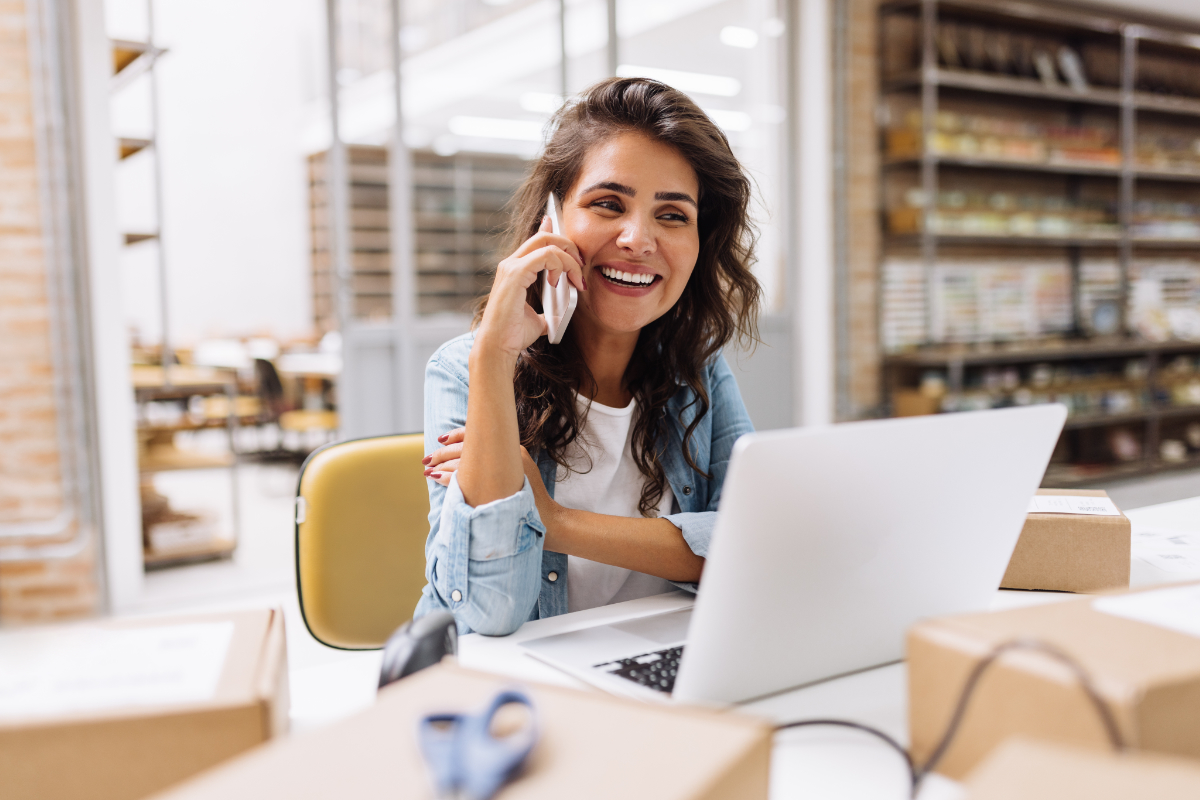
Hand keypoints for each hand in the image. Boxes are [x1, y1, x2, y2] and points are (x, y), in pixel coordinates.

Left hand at [425, 428, 555, 515]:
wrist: (547, 521)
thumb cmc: (531, 500)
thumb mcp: (520, 473)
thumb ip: (500, 462)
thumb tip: (474, 458)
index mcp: (512, 448)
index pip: (479, 434)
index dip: (456, 436)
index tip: (440, 440)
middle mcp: (508, 454)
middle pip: (466, 447)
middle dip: (443, 453)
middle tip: (427, 458)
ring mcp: (502, 469)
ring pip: (462, 462)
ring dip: (441, 466)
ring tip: (428, 470)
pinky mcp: (495, 486)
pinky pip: (463, 478)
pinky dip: (447, 478)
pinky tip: (436, 479)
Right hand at [474, 216, 585, 358]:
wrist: (499, 347)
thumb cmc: (513, 335)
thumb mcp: (537, 320)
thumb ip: (547, 313)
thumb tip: (558, 316)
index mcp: (515, 270)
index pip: (536, 241)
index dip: (554, 234)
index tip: (574, 250)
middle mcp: (511, 264)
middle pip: (544, 237)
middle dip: (568, 246)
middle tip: (580, 265)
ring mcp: (511, 267)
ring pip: (547, 243)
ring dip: (569, 259)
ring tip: (576, 279)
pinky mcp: (515, 273)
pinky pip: (545, 256)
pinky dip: (559, 265)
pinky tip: (558, 283)